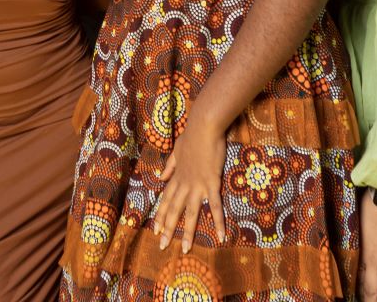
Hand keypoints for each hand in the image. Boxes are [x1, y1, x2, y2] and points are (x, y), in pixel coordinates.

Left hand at [152, 122, 225, 253]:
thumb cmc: (192, 136)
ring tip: (185, 249)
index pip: (166, 200)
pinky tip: (220, 236)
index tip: (155, 229)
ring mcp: (197, 185)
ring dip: (188, 232)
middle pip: (174, 210)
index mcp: (177, 176)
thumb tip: (160, 177)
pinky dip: (218, 222)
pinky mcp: (211, 183)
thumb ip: (169, 165)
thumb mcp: (176, 150)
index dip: (160, 215)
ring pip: (191, 213)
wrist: (203, 127)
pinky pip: (214, 206)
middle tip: (162, 246)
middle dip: (168, 229)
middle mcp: (184, 184)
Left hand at [359, 190, 376, 301]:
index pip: (359, 276)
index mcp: (362, 251)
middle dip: (371, 301)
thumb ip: (360, 233)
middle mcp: (375, 260)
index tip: (358, 297)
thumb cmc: (371, 205)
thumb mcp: (359, 221)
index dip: (359, 289)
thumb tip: (355, 232)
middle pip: (372, 287)